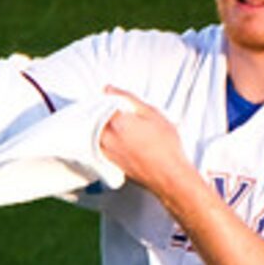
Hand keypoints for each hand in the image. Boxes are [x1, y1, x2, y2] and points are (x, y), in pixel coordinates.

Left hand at [97, 89, 193, 203]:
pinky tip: (117, 140)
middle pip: (94, 119)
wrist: (169, 175)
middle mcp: (107, 138)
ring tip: (117, 125)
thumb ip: (128, 98)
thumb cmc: (165, 146)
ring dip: (99, 127)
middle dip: (100, 112)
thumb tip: (109, 89)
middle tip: (114, 111)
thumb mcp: (151, 113)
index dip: (105, 98)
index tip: (110, 97)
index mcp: (116, 121)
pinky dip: (103, 140)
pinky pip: (99, 147)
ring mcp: (107, 152)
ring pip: (94, 134)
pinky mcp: (110, 164)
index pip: (100, 103)